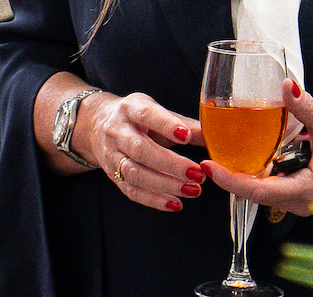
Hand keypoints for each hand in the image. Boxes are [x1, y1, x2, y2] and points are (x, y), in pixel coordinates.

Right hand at [80, 91, 206, 212]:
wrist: (97, 125)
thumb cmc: (136, 117)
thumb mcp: (156, 111)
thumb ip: (184, 124)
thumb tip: (215, 135)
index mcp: (130, 109)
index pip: (146, 115)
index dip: (165, 125)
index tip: (186, 136)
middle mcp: (117, 131)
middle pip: (140, 150)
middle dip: (171, 164)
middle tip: (197, 174)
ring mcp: (112, 155)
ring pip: (135, 174)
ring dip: (165, 185)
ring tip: (193, 190)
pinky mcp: (112, 175)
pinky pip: (131, 191)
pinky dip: (154, 200)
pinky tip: (175, 203)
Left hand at [200, 78, 312, 215]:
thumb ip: (306, 107)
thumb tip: (286, 86)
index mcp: (310, 189)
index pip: (262, 192)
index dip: (233, 181)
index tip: (212, 167)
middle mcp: (301, 201)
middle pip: (256, 193)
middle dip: (231, 175)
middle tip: (208, 153)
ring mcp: (298, 199)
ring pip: (260, 190)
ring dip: (241, 173)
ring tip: (219, 153)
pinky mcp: (296, 192)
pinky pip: (269, 185)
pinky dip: (254, 171)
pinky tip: (241, 155)